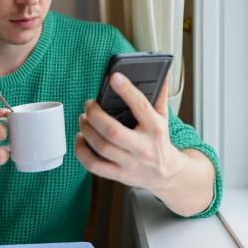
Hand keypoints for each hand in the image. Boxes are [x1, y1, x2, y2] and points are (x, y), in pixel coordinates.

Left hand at [75, 72, 186, 193]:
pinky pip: (94, 165)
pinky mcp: (119, 175)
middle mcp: (142, 147)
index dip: (126, 90)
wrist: (166, 174)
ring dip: (87, 130)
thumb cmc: (160, 141)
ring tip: (83, 119)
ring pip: (101, 147)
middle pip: (113, 131)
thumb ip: (160, 95)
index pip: (141, 106)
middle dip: (95, 115)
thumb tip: (161, 73)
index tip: (114, 77)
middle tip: (88, 104)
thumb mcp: (163, 117)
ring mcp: (130, 163)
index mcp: (155, 128)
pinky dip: (82, 151)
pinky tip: (80, 139)